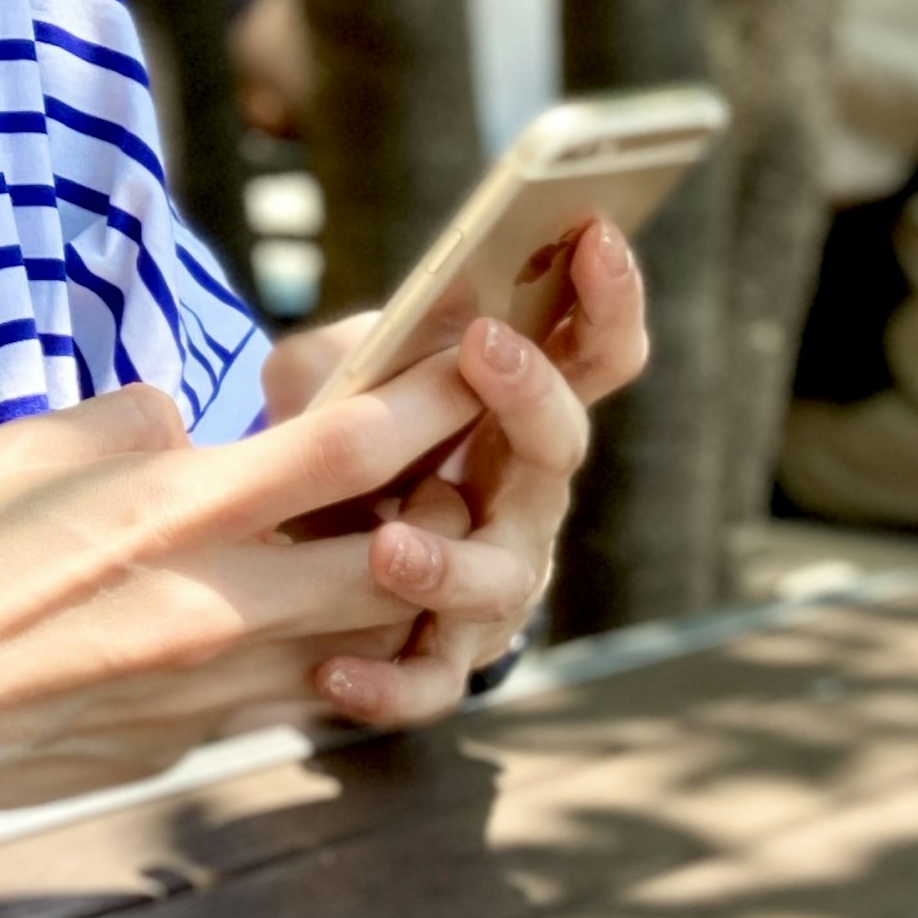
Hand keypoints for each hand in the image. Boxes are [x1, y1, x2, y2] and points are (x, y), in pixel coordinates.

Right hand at [0, 355, 491, 824]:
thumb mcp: (29, 448)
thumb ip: (130, 426)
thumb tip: (186, 422)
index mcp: (173, 512)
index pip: (347, 449)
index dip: (430, 401)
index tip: (475, 361)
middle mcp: (212, 608)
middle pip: (395, 562)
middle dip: (448, 511)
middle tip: (469, 465)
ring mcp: (208, 692)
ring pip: (363, 646)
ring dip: (400, 595)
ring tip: (408, 542)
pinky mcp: (188, 747)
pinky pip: (296, 700)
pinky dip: (330, 659)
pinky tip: (315, 621)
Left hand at [260, 217, 652, 730]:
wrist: (307, 560)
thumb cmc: (341, 449)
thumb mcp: (334, 381)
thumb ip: (347, 354)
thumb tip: (374, 343)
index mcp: (521, 417)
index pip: (596, 352)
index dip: (611, 296)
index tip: (596, 233)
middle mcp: (528, 498)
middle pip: (559, 447)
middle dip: (529, 394)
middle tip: (485, 346)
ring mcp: (496, 582)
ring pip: (496, 580)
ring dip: (446, 562)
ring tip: (388, 546)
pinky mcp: (445, 660)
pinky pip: (428, 683)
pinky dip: (386, 684)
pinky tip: (334, 675)